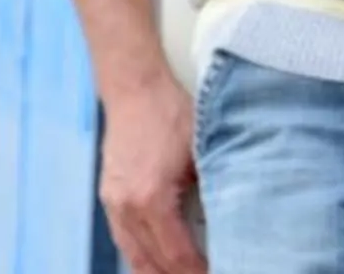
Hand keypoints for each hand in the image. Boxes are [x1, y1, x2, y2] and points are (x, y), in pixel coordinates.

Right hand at [97, 70, 206, 273]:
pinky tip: (159, 264)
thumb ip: (215, 189)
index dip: (199, 272)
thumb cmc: (172, 114)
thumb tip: (234, 221)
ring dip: (158, 273)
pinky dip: (142, 258)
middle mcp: (127, 208)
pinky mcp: (108, 197)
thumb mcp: (204, 151)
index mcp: (152, 199)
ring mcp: (113, 204)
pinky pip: (124, 241)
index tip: (222, 273)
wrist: (135, 88)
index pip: (177, 255)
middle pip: (152, 264)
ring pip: (134, 258)